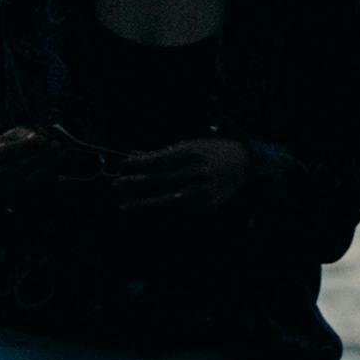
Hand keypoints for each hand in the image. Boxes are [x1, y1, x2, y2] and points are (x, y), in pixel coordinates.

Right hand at [0, 123, 99, 203]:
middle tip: (56, 146)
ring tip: (61, 157)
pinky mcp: (13, 200)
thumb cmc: (12, 144)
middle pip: (13, 170)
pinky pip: (32, 195)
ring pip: (24, 183)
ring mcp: (0, 189)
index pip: (4, 152)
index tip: (41, 138)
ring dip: (45, 171)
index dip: (22, 146)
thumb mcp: (16, 134)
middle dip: (36, 158)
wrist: (4, 164)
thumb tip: (40, 140)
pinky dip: (48, 185)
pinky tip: (63, 176)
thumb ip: (26, 136)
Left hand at [105, 135, 254, 222]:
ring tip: (126, 207)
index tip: (122, 166)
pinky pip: (181, 211)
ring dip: (145, 205)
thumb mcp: (187, 145)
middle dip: (136, 183)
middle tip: (116, 185)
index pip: (160, 161)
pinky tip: (147, 214)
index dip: (139, 164)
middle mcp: (200, 173)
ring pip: (169, 201)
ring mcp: (205, 192)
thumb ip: (160, 154)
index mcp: (193, 154)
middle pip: (162, 181)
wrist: (243, 165)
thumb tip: (132, 156)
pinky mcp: (209, 206)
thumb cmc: (210, 151)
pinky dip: (163, 212)